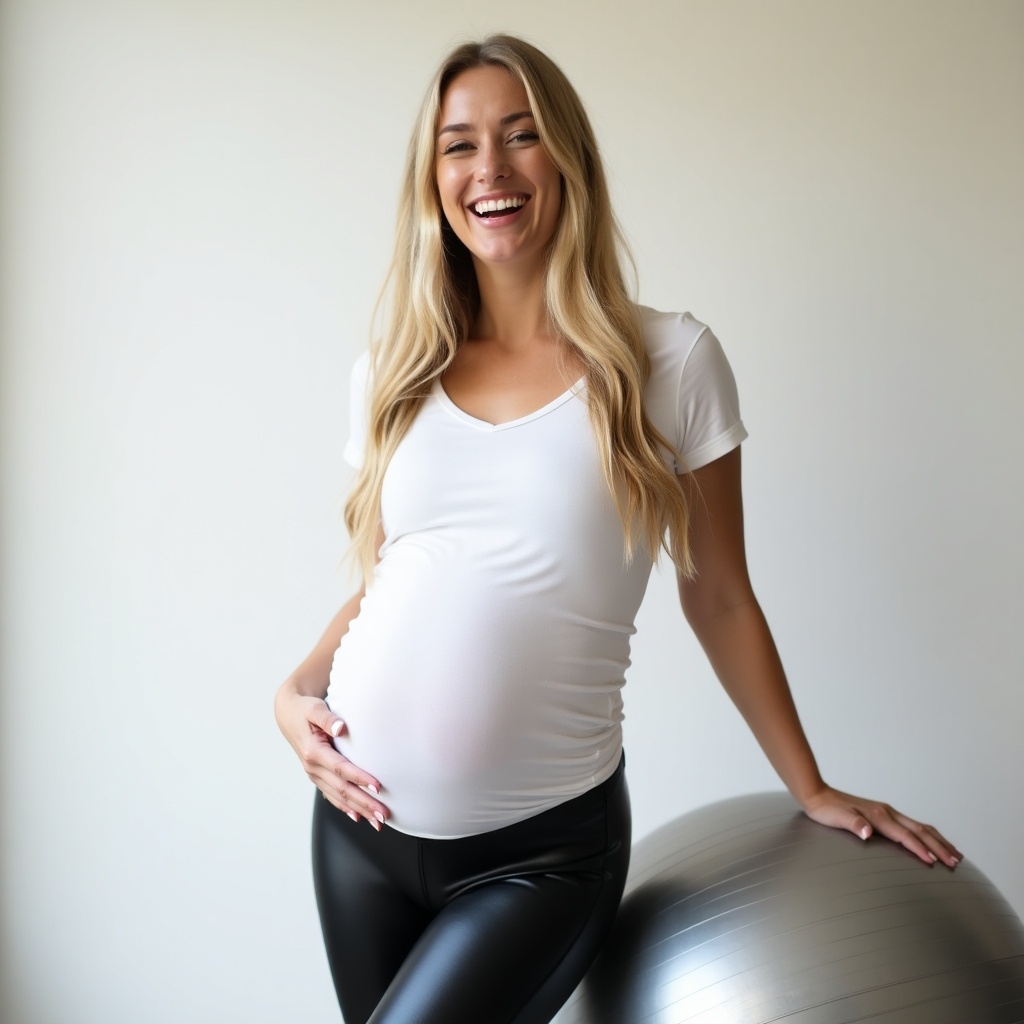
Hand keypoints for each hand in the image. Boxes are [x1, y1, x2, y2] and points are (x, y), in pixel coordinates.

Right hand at [274, 687, 389, 830]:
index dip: (360, 778)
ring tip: (378, 821)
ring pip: (339, 797)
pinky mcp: (317, 776)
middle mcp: (312, 767)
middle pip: (342, 789)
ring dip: (359, 810)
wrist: (288, 714)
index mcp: (313, 751)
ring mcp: (314, 774)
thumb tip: (341, 728)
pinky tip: (358, 816)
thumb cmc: (305, 709)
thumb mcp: (314, 708)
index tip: (378, 786)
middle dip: (365, 803)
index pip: (341, 768)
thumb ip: (328, 718)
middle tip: (384, 814)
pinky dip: (346, 807)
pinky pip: (332, 796)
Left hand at [800, 785, 960, 867]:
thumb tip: (867, 832)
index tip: (936, 863)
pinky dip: (927, 835)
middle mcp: (887, 812)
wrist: (818, 796)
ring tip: (955, 854)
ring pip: (920, 827)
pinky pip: (912, 826)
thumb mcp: (836, 818)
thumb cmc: (826, 810)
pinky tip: (931, 842)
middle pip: (920, 830)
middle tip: (957, 863)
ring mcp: (887, 813)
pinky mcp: (885, 815)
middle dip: (940, 846)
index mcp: (879, 815)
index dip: (920, 849)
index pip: (905, 835)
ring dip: (938, 840)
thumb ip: (853, 824)